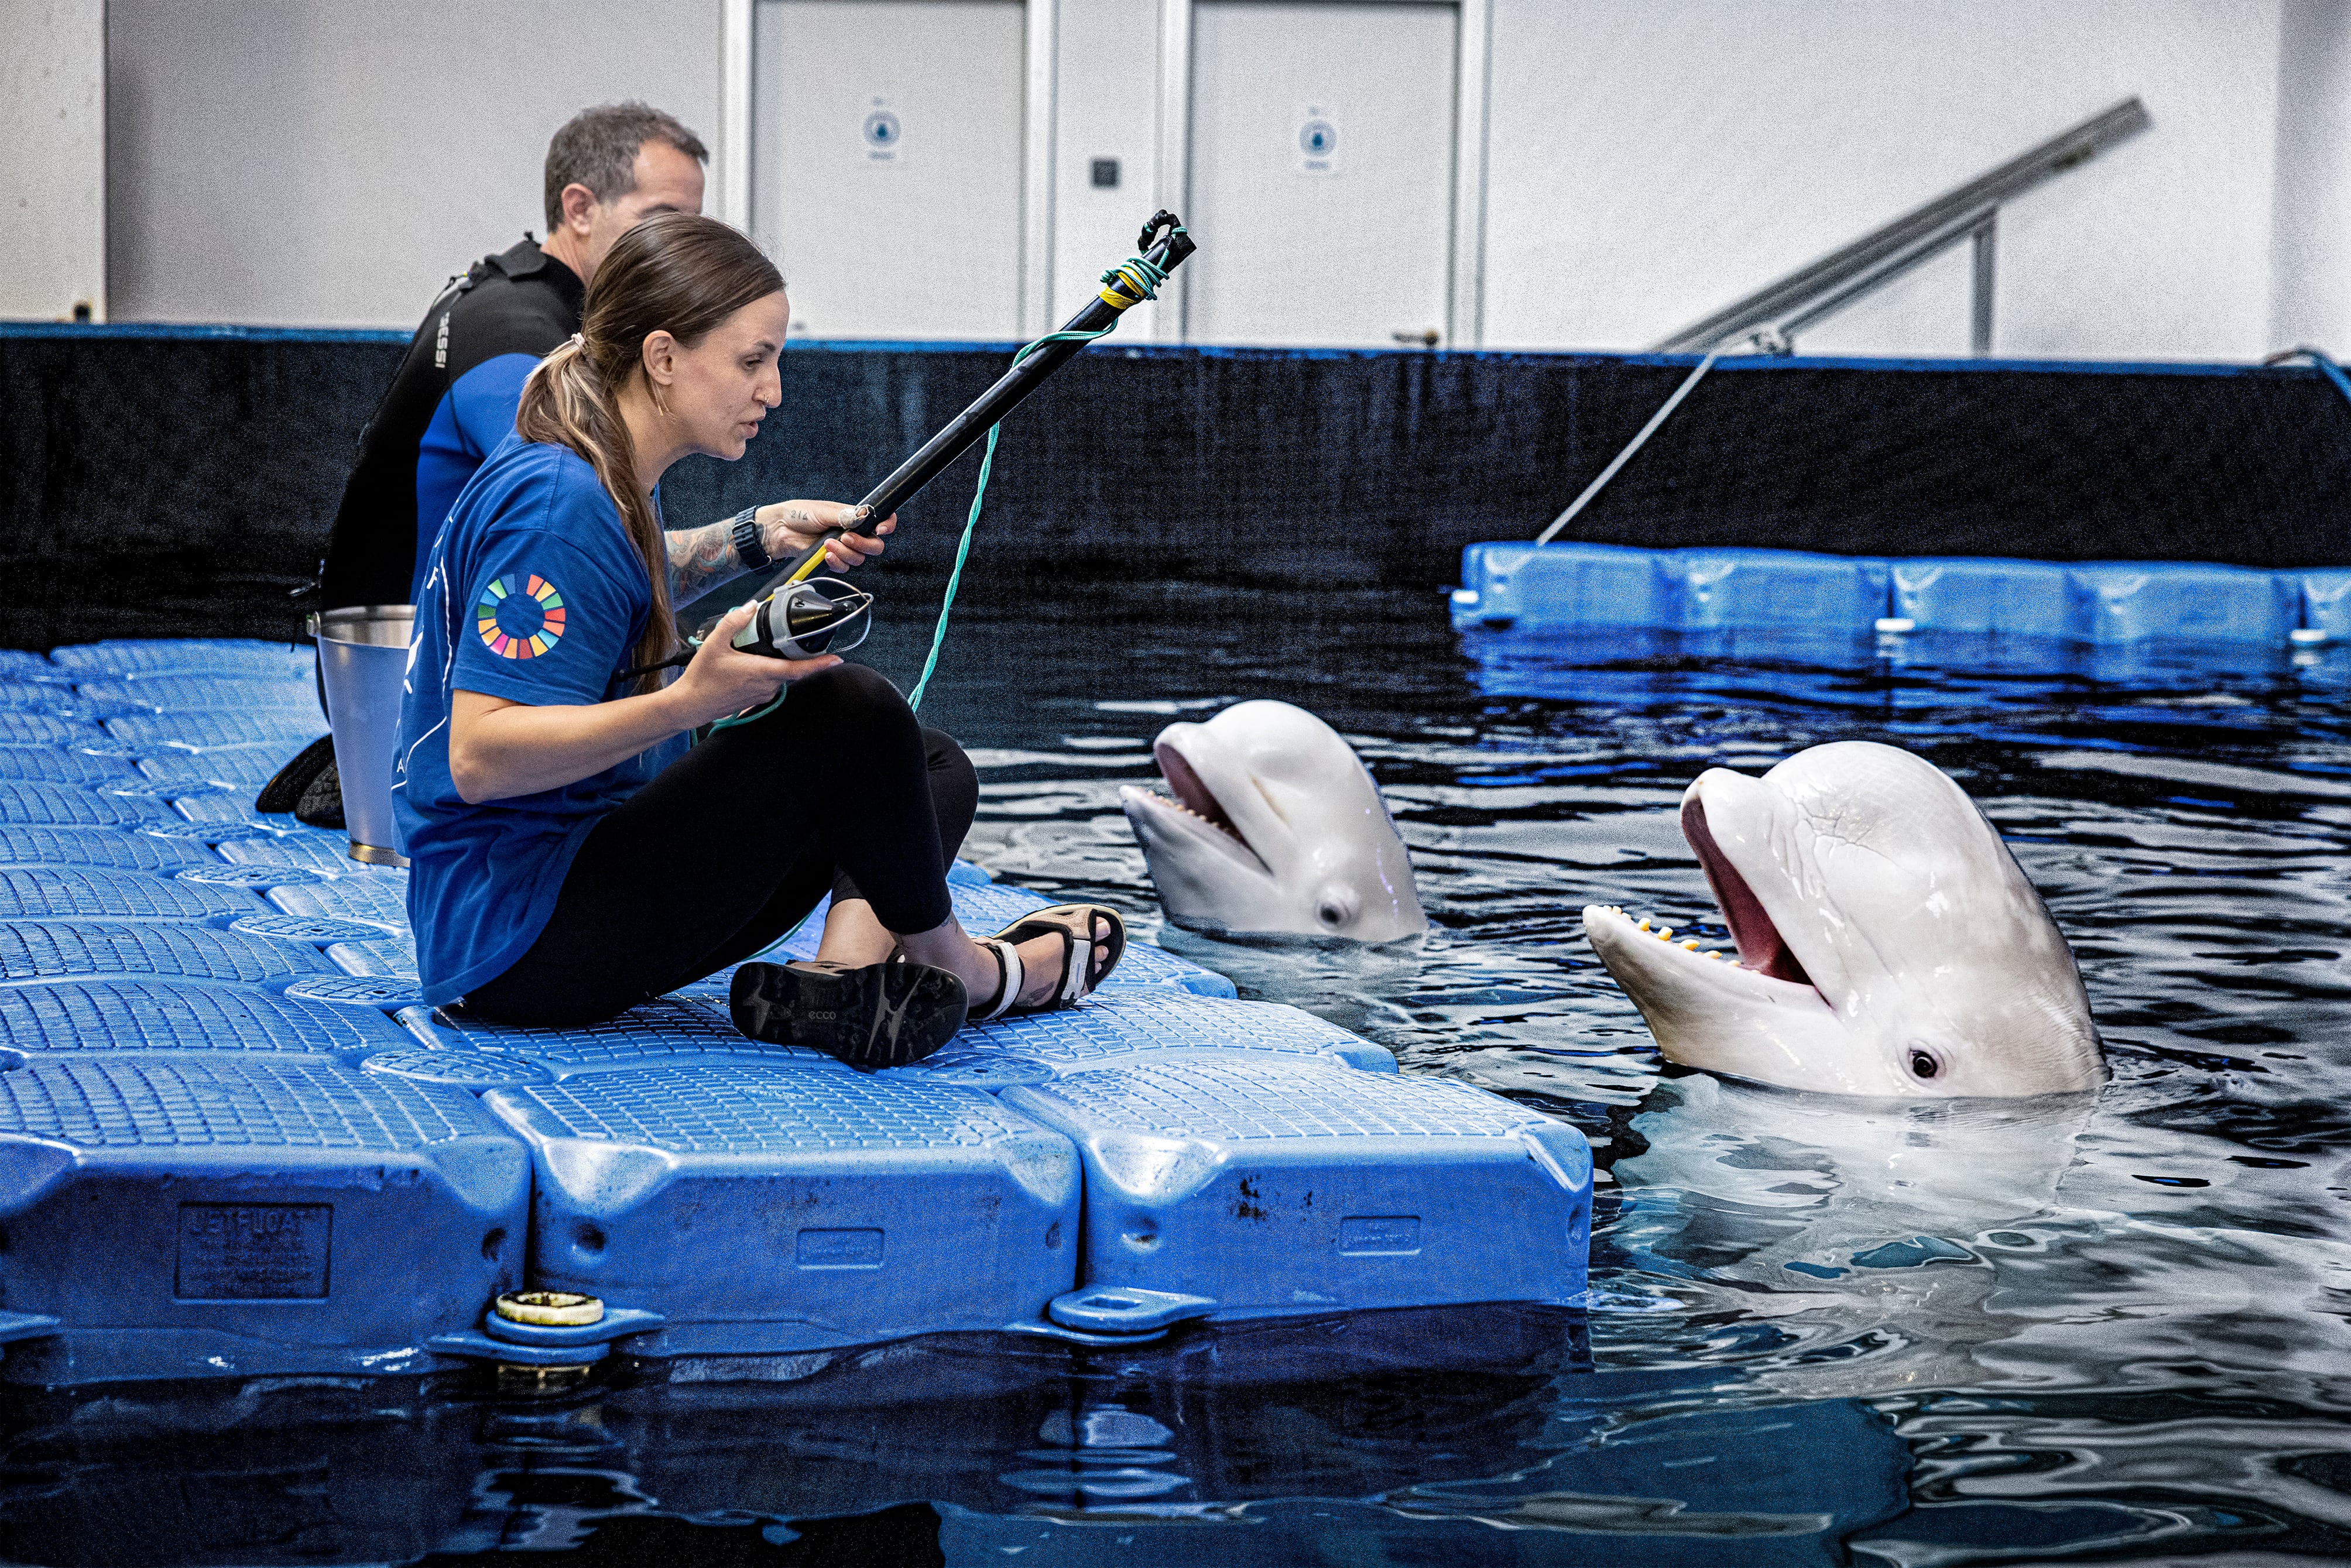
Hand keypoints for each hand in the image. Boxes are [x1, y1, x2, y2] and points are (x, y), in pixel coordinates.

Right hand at [666, 603, 839, 726]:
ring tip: (761, 650)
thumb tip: (749, 606)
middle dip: (797, 654)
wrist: (690, 705)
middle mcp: (767, 686)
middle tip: (794, 639)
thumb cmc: (702, 678)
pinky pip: (771, 682)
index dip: (820, 664)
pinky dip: (768, 670)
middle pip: (792, 668)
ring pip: (781, 675)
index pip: (798, 668)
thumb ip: (733, 622)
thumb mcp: (715, 644)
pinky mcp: (757, 699)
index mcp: (762, 672)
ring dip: (778, 662)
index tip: (837, 659)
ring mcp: (763, 694)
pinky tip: (752, 663)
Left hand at [760, 501, 895, 572]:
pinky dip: (837, 562)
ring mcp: (843, 548)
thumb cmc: (799, 514)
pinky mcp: (833, 559)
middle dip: (863, 544)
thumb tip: (864, 516)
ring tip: (827, 544)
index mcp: (854, 516)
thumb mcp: (824, 511)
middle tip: (847, 538)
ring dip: (844, 553)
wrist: (781, 530)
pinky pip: (844, 567)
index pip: (880, 520)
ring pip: (859, 559)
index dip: (887, 525)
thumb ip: (845, 516)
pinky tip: (825, 555)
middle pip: (874, 546)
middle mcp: (852, 533)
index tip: (882, 529)